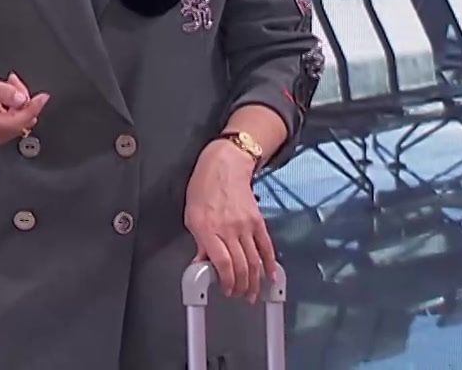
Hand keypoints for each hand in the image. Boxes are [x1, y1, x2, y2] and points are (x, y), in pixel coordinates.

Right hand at [0, 67, 49, 145]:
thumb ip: (1, 90)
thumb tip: (22, 100)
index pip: (15, 121)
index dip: (32, 109)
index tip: (43, 97)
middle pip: (21, 121)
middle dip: (24, 99)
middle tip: (13, 81)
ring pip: (22, 121)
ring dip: (22, 101)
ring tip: (8, 85)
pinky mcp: (0, 132)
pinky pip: (18, 121)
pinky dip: (19, 106)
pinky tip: (10, 95)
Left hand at [185, 140, 274, 302]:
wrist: (225, 166)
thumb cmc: (204, 188)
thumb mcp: (191, 216)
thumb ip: (199, 243)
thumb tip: (202, 264)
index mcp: (208, 229)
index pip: (223, 263)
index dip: (226, 281)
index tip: (225, 289)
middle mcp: (228, 229)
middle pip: (241, 266)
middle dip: (240, 286)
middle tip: (238, 295)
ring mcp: (246, 226)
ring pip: (255, 261)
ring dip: (255, 281)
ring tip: (252, 292)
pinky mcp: (258, 222)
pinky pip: (267, 247)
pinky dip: (271, 264)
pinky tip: (271, 276)